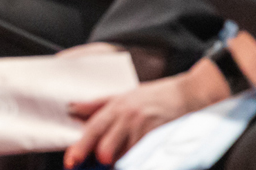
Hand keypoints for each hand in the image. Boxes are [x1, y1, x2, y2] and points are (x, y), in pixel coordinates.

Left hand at [64, 60, 229, 167]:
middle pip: (106, 147)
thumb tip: (73, 108)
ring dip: (121, 159)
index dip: (80, 147)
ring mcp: (144, 129)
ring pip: (124, 155)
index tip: (71, 160)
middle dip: (103, 158)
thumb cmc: (151, 96)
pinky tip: (139, 152)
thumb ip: (97, 104)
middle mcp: (127, 117)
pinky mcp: (158, 138)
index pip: (93, 129)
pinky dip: (137, 158)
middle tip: (103, 159)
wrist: (184, 95)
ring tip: (126, 150)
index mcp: (116, 106)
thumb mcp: (122, 95)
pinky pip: (141, 155)